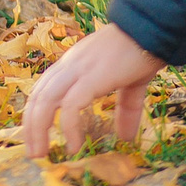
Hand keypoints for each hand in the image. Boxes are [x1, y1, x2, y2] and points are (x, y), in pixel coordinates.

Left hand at [23, 21, 166, 157]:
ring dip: (39, 129)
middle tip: (35, 154)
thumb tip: (125, 137)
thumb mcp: (131, 85)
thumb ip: (125, 109)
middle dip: (31, 126)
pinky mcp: (92, 76)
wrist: (154, 31)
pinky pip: (71, 105)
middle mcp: (70, 65)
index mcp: (74, 64)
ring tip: (42, 154)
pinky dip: (68, 127)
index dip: (35, 113)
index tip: (36, 137)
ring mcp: (79, 69)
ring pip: (46, 100)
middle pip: (37, 96)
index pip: (43, 89)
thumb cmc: (142, 51)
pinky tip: (74, 146)